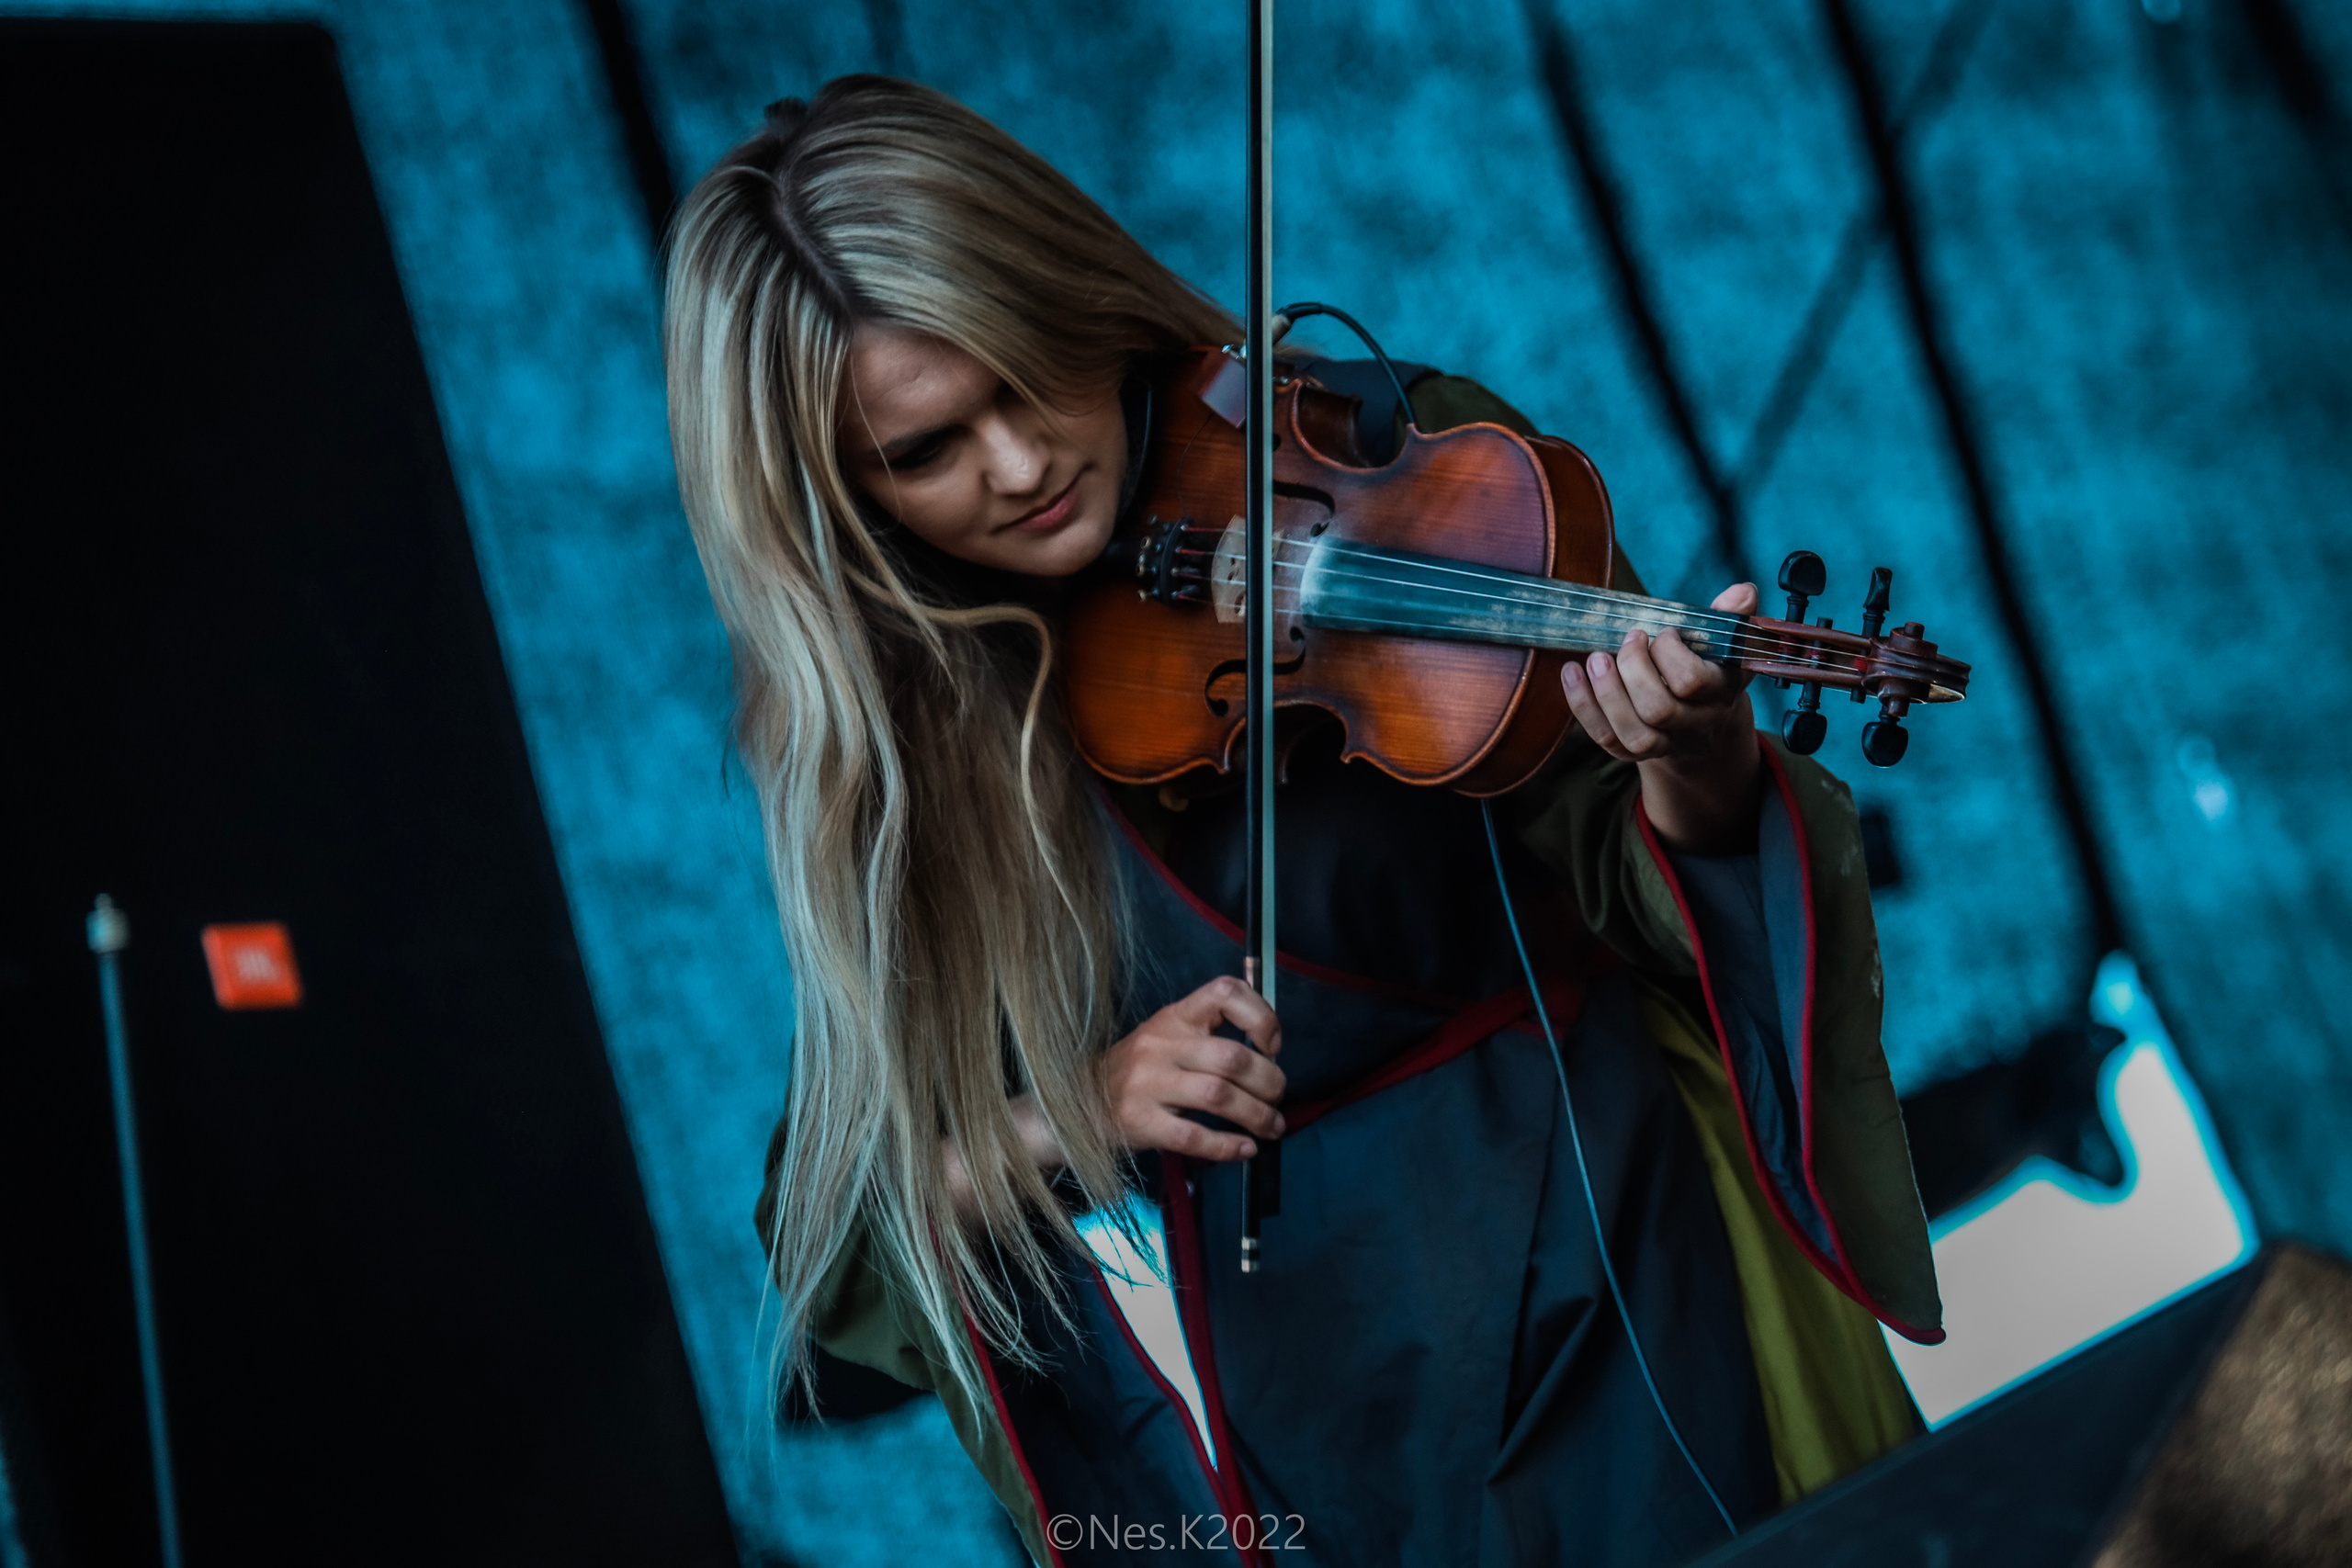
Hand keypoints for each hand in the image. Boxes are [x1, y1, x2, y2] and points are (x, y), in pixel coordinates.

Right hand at [1098, 975, 1285, 1161]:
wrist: (1080, 1102)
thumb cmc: (1139, 1069)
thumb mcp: (1168, 1037)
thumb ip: (1210, 1036)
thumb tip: (1269, 1054)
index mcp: (1174, 1017)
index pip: (1224, 993)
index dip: (1260, 1016)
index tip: (1271, 1045)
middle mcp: (1161, 1045)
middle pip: (1232, 1058)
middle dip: (1269, 1082)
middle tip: (1277, 1098)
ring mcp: (1148, 1084)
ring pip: (1219, 1097)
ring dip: (1257, 1115)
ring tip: (1271, 1126)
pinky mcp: (1141, 1122)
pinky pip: (1195, 1137)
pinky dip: (1229, 1146)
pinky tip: (1245, 1149)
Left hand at [1561, 581, 1762, 851]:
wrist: (1704, 720)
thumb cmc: (1711, 668)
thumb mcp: (1727, 642)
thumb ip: (1730, 615)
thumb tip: (1743, 591)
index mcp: (1721, 694)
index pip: (1692, 682)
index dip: (1669, 652)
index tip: (1662, 632)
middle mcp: (1697, 725)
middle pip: (1659, 710)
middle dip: (1634, 669)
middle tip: (1629, 639)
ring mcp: (1665, 745)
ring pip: (1633, 734)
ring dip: (1606, 692)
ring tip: (1596, 657)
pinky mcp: (1633, 753)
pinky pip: (1605, 738)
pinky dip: (1582, 705)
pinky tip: (1571, 672)